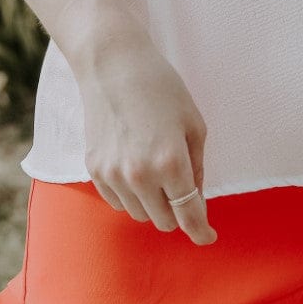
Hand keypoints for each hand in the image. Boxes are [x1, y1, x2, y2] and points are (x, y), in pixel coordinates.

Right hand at [75, 27, 218, 245]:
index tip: (208, 237)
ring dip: (153, 205)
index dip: (201, 231)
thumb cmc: (161, 88)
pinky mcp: (94, 170)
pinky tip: (136, 171)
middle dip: (178, 213)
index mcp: (171, 163)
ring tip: (157, 173)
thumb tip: (196, 197)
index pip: (189, 215)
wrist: (113, 66)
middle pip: (164, 220)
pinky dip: (131, 196)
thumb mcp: (194, 124)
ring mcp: (113, 175)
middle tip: (183, 191)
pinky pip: (117, 202)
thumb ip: (197, 167)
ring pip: (139, 214)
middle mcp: (140, 175)